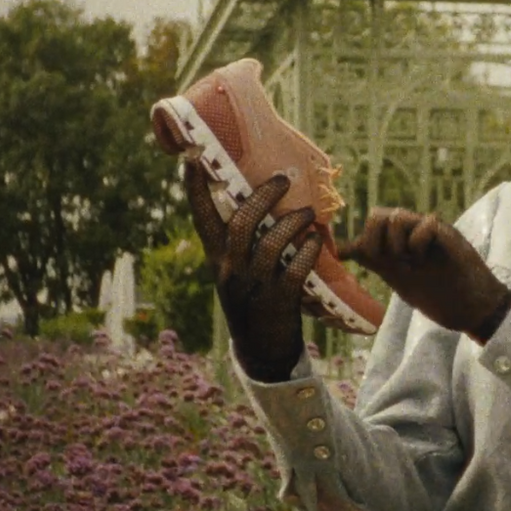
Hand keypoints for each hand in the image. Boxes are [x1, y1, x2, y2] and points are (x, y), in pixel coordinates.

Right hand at [184, 163, 322, 381]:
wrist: (262, 352)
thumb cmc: (253, 302)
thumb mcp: (236, 274)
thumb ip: (240, 245)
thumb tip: (258, 203)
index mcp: (217, 260)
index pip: (202, 217)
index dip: (195, 188)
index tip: (192, 158)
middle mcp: (231, 270)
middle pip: (242, 221)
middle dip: (263, 195)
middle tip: (283, 180)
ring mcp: (254, 285)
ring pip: (271, 242)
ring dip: (293, 221)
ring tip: (308, 212)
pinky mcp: (279, 301)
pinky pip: (295, 268)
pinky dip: (309, 251)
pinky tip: (318, 241)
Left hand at [337, 208, 510, 342]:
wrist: (472, 308)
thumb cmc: (440, 296)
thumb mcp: (400, 280)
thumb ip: (376, 263)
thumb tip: (343, 253)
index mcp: (397, 245)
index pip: (370, 228)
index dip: (357, 239)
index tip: (341, 254)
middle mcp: (411, 234)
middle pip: (377, 215)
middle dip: (374, 240)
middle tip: (390, 262)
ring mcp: (429, 232)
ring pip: (396, 216)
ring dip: (395, 244)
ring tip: (412, 263)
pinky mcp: (447, 233)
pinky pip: (424, 223)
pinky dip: (418, 243)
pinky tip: (425, 259)